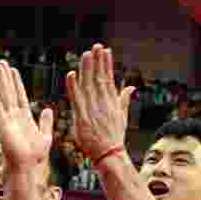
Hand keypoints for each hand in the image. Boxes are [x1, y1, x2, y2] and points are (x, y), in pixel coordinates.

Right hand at [0, 62, 53, 171]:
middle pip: (10, 92)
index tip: (14, 70)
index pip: (20, 95)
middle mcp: (14, 116)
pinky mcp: (2, 123)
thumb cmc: (34, 156)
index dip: (17, 82)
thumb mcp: (45, 136)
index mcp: (24, 117)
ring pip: (4, 95)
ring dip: (0, 80)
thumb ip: (46, 122)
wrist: (26, 167)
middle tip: (1, 62)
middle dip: (6, 77)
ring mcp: (7, 119)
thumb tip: (47, 109)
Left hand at [66, 45, 135, 161]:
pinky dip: (73, 86)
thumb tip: (130, 86)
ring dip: (86, 68)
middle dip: (98, 61)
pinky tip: (70, 74)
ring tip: (86, 54)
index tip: (106, 51)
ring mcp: (93, 108)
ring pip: (88, 84)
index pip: (108, 78)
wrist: (109, 153)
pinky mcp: (82, 116)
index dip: (106, 64)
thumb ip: (124, 99)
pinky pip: (76, 98)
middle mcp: (103, 102)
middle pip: (99, 77)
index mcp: (111, 100)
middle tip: (96, 46)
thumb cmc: (114, 136)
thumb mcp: (122, 115)